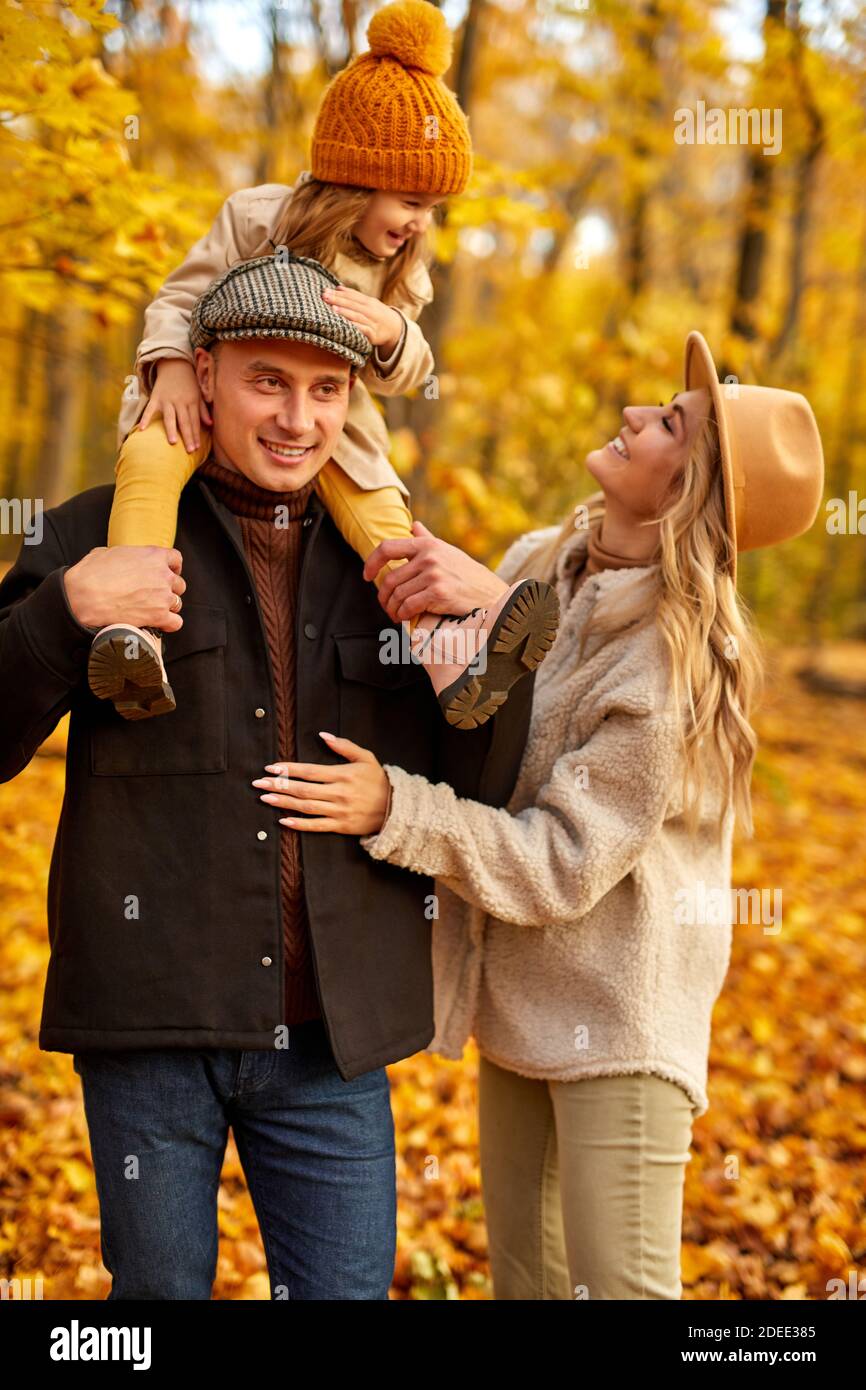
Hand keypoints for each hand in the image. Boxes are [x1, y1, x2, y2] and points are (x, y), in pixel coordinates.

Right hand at [63, 545, 185, 631]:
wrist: (84, 597)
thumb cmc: (90, 575)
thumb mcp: (105, 553)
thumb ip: (122, 555)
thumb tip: (118, 558)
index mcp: (152, 556)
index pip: (176, 559)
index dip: (173, 567)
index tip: (168, 572)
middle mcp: (162, 575)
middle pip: (178, 583)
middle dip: (169, 589)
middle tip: (155, 594)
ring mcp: (162, 597)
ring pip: (177, 603)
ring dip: (168, 607)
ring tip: (153, 610)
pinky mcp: (159, 616)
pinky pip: (175, 623)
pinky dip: (169, 625)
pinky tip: (159, 625)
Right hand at [137, 358, 212, 452]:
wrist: (174, 364)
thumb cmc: (188, 383)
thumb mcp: (198, 394)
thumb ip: (203, 410)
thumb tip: (210, 424)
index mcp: (191, 401)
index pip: (194, 421)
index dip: (196, 434)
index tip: (197, 447)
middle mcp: (180, 401)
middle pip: (184, 421)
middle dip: (188, 436)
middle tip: (189, 450)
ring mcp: (167, 400)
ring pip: (170, 417)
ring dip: (171, 429)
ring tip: (173, 442)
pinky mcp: (155, 398)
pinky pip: (150, 410)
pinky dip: (145, 419)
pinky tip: (142, 429)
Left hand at [252, 733, 389, 835]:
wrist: (396, 808)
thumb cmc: (378, 781)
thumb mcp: (366, 758)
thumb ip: (344, 746)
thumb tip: (323, 736)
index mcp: (343, 775)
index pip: (310, 771)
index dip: (289, 770)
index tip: (271, 768)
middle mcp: (339, 793)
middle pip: (303, 789)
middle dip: (279, 786)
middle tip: (259, 784)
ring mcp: (339, 811)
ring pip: (306, 807)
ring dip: (284, 803)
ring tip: (265, 798)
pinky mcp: (341, 826)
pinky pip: (317, 826)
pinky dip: (300, 825)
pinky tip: (284, 821)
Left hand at [321, 285, 402, 353]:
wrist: (395, 328)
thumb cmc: (377, 314)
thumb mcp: (368, 303)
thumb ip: (354, 296)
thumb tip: (338, 288)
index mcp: (367, 301)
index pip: (351, 295)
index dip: (338, 293)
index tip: (325, 290)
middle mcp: (370, 310)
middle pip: (352, 304)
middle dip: (338, 300)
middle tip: (324, 296)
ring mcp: (372, 322)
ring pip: (357, 316)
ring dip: (345, 312)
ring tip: (333, 308)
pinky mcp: (373, 334)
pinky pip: (363, 330)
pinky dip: (355, 326)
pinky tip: (346, 324)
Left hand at [363, 520, 509, 622]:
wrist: (490, 593)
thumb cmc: (467, 574)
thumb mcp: (447, 551)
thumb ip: (427, 539)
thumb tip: (413, 526)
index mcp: (427, 544)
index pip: (387, 548)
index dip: (371, 562)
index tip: (367, 576)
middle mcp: (429, 556)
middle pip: (389, 578)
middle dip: (383, 597)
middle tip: (387, 606)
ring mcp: (434, 574)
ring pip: (397, 595)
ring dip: (392, 609)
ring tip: (395, 615)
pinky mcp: (438, 592)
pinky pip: (409, 606)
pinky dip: (403, 615)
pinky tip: (405, 618)